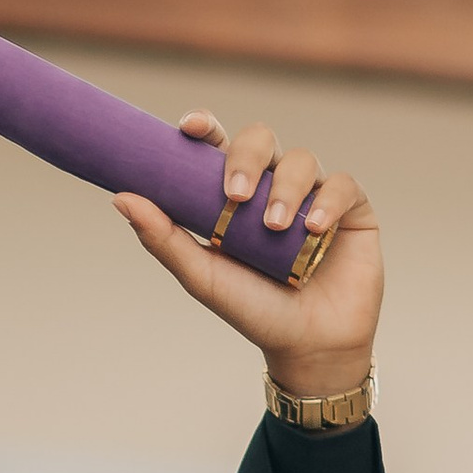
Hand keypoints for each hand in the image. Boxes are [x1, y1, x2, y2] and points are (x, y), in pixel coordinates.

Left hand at [112, 110, 381, 398]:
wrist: (308, 345)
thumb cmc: (251, 309)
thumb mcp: (201, 275)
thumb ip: (163, 236)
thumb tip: (120, 196)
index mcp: (234, 193)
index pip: (217, 146)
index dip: (204, 127)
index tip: (189, 127)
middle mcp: (273, 185)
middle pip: (259, 139)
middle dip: (245, 158)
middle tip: (235, 196)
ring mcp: (314, 194)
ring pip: (300, 160)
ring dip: (285, 191)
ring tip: (272, 229)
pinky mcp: (352, 209)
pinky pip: (342, 185)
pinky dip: (325, 202)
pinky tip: (313, 229)